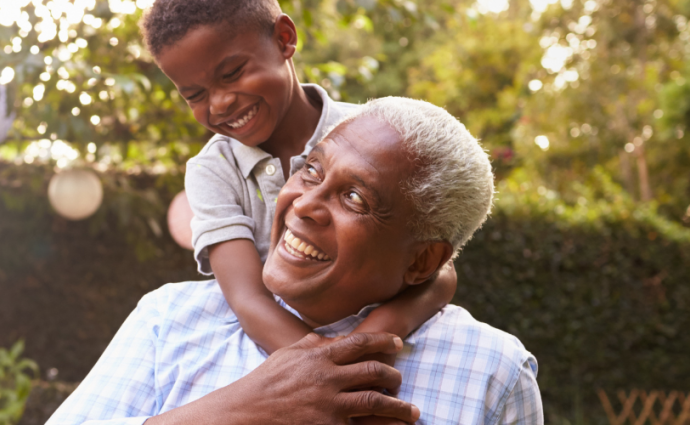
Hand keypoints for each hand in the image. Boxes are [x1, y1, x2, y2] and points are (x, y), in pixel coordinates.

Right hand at [231, 332, 418, 423]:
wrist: (244, 413)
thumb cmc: (265, 383)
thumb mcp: (287, 355)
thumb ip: (312, 345)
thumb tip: (334, 339)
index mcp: (319, 357)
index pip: (359, 343)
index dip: (383, 341)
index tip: (397, 343)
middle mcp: (327, 378)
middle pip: (373, 371)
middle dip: (394, 376)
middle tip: (401, 380)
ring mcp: (328, 405)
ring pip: (374, 402)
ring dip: (398, 407)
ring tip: (413, 411)